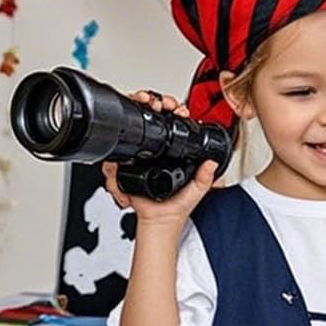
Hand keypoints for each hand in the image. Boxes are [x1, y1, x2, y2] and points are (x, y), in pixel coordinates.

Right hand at [101, 90, 217, 232]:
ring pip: (126, 134)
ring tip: (137, 115)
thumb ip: (204, 176)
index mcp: (170, 153)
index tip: (173, 108)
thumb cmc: (177, 206)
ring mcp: (135, 160)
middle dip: (147, 104)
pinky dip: (113, 164)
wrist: (160, 221)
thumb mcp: (197, 189)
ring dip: (129, 122)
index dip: (170, 111)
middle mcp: (152, 153)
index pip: (169, 124)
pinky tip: (119, 163)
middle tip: (153, 103)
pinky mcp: (122, 171)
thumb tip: (212, 162)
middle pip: (145, 120)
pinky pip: (112, 162)